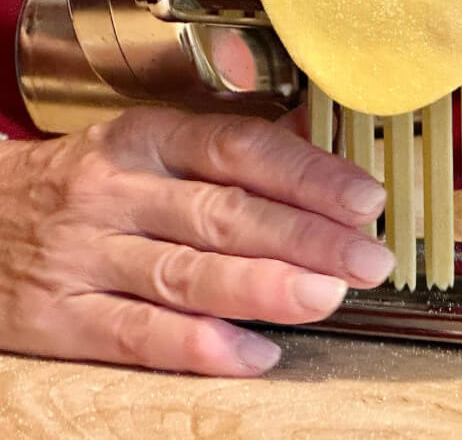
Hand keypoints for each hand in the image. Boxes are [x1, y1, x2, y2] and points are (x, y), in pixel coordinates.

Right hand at [0, 107, 392, 375]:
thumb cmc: (89, 182)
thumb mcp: (149, 145)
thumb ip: (231, 147)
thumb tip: (319, 140)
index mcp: (148, 140)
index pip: (240, 149)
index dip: (307, 174)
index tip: (365, 199)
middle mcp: (117, 192)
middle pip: (223, 214)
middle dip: (306, 238)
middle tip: (369, 260)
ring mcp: (86, 256)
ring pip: (185, 275)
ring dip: (263, 289)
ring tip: (327, 298)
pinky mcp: (59, 318)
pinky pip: (138, 336)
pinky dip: (201, 348)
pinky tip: (257, 354)